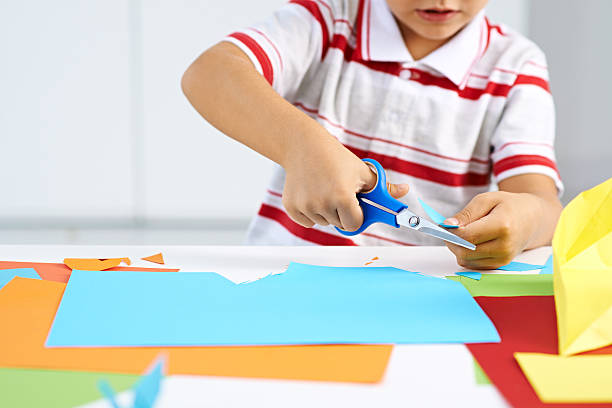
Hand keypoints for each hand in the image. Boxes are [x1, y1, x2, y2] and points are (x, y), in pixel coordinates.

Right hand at [281, 133, 408, 230]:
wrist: (303, 146)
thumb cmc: (336, 157)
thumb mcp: (363, 171)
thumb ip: (384, 188)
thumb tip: (404, 191)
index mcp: (342, 196)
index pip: (354, 224)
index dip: (357, 215)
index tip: (355, 205)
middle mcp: (322, 203)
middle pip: (339, 224)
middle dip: (342, 212)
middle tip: (339, 191)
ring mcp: (305, 206)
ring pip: (323, 223)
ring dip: (326, 212)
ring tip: (324, 189)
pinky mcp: (291, 207)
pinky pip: (307, 222)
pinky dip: (311, 212)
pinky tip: (312, 193)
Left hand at [443, 191, 545, 268]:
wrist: (533, 219)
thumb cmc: (509, 206)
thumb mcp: (487, 200)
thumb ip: (466, 213)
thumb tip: (447, 225)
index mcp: (502, 226)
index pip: (466, 236)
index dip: (451, 232)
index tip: (445, 224)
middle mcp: (504, 247)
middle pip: (464, 252)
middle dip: (452, 241)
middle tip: (450, 230)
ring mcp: (503, 259)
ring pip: (466, 260)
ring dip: (458, 248)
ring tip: (464, 233)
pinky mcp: (500, 265)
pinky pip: (472, 264)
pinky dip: (466, 254)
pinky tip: (471, 242)